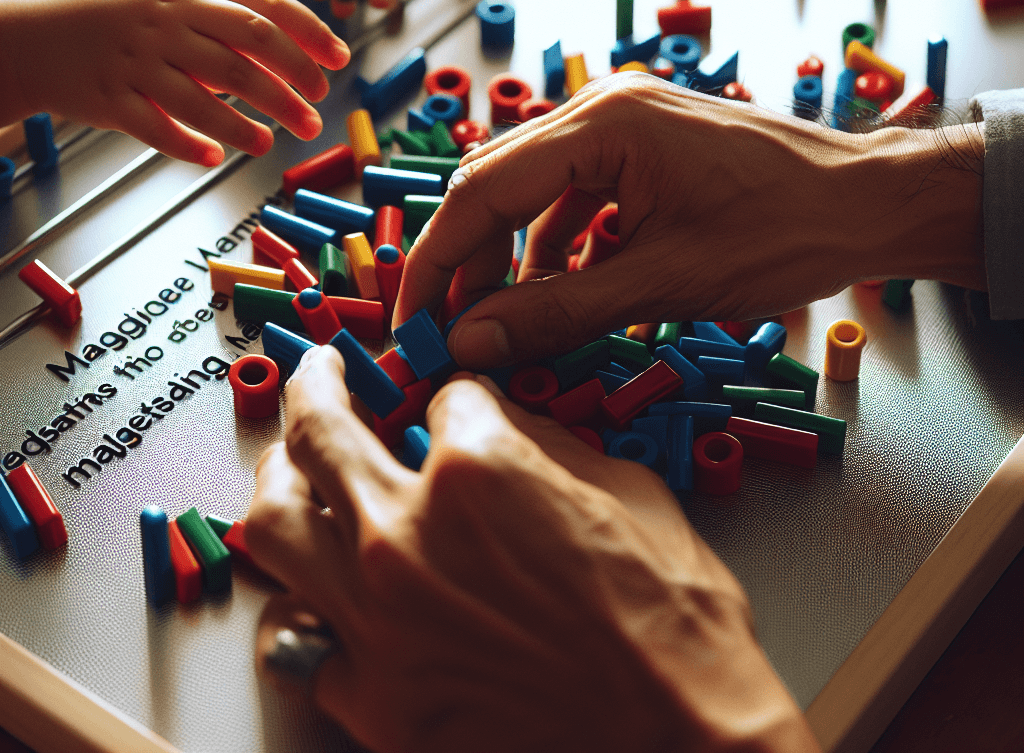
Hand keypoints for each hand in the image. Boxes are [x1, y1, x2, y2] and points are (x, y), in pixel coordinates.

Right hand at [0, 0, 348, 165]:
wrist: (32, 37)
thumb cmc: (117, 16)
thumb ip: (226, 12)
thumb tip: (294, 43)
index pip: (264, 8)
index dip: (309, 35)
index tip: (338, 61)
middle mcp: (167, 22)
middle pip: (246, 52)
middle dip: (291, 85)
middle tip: (315, 113)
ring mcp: (138, 60)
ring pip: (205, 95)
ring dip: (248, 123)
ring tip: (272, 141)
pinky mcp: (112, 98)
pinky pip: (157, 127)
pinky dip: (190, 144)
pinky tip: (217, 156)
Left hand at [247, 347, 819, 752]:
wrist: (684, 751)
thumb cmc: (675, 634)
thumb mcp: (631, 494)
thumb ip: (548, 444)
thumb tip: (504, 422)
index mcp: (481, 470)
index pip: (440, 399)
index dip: (453, 395)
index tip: (453, 402)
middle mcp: (409, 534)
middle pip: (321, 430)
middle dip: (319, 386)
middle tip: (321, 373)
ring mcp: (377, 617)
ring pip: (274, 520)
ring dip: (278, 477)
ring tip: (288, 463)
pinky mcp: (371, 695)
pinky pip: (298, 633)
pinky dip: (304, 600)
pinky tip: (319, 589)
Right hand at [396, 74, 984, 367]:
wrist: (871, 202)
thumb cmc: (785, 232)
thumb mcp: (663, 282)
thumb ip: (556, 313)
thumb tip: (469, 343)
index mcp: (601, 125)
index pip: (480, 190)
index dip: (438, 261)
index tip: (412, 318)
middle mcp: (600, 109)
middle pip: (495, 184)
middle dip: (468, 261)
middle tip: (450, 329)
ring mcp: (621, 124)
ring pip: (528, 192)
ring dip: (508, 258)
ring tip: (501, 323)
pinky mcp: (639, 148)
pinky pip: (570, 196)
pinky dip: (552, 247)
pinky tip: (555, 294)